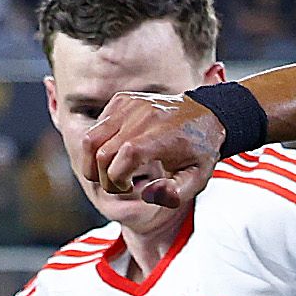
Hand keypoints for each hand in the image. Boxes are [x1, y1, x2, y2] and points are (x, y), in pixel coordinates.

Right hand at [87, 92, 223, 208]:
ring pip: (90, 139)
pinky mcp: (121, 101)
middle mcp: (142, 116)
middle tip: (120, 186)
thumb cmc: (199, 151)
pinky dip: (99, 146)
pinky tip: (116, 154)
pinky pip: (97, 127)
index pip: (125, 157)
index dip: (118, 180)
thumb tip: (145, 194)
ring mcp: (129, 105)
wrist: (204, 115)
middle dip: (104, 178)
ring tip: (107, 175)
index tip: (128, 188)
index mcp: (161, 135)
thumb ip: (174, 194)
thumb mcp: (197, 178)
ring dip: (92, 164)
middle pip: (102, 152)